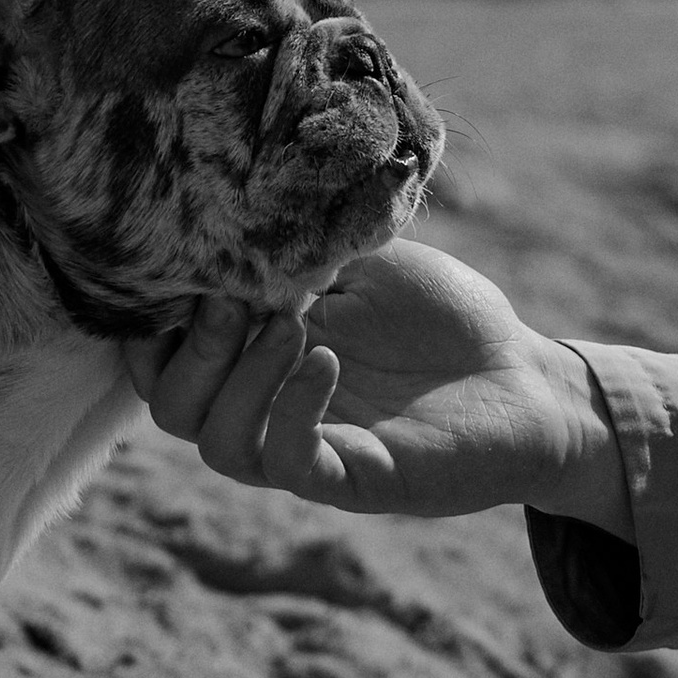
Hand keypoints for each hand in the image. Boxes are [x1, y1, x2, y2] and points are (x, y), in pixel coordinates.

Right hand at [130, 240, 632, 530]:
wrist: (523, 376)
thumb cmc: (440, 316)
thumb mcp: (358, 259)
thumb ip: (293, 244)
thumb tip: (235, 200)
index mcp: (254, 353)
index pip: (162, 353)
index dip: (153, 318)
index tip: (182, 266)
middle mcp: (265, 405)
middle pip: (170, 405)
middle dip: (191, 349)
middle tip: (234, 300)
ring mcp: (307, 446)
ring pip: (217, 443)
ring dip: (237, 380)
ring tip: (289, 327)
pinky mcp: (354, 478)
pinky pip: (288, 462)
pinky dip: (292, 409)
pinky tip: (327, 361)